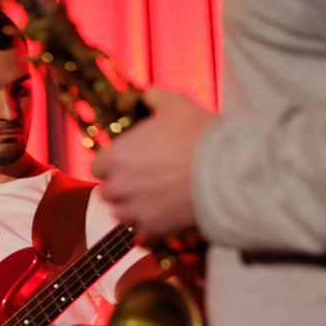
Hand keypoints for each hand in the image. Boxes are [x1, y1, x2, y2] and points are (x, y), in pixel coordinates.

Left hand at [91, 88, 212, 239]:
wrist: (226, 173)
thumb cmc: (198, 136)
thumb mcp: (176, 105)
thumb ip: (154, 98)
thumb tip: (147, 95)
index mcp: (117, 157)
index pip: (98, 167)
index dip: (112, 164)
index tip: (127, 162)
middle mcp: (120, 187)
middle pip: (107, 192)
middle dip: (120, 186)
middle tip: (141, 180)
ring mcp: (135, 211)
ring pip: (121, 214)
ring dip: (131, 207)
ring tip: (151, 198)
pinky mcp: (154, 229)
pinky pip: (141, 231)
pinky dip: (148, 224)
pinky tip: (163, 213)